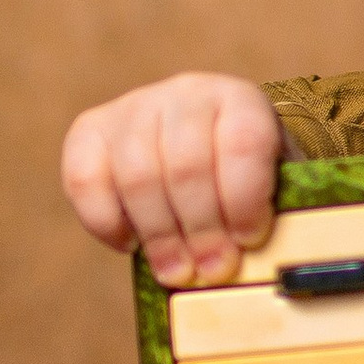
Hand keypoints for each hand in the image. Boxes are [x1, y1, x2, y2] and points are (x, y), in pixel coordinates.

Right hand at [61, 73, 283, 288]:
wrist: (207, 149)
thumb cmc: (248, 178)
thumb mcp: (278, 186)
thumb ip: (276, 213)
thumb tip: (268, 263)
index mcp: (241, 100)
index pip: (243, 141)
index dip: (244, 198)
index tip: (249, 240)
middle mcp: (187, 93)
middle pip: (186, 165)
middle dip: (202, 228)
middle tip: (213, 270)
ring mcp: (134, 107)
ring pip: (137, 175)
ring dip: (159, 234)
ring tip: (177, 271)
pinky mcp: (90, 130)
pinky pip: (85, 178)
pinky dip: (105, 220)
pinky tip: (131, 244)